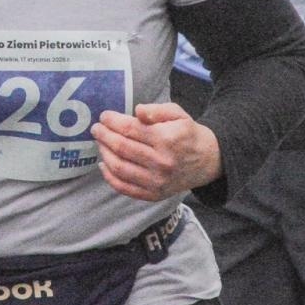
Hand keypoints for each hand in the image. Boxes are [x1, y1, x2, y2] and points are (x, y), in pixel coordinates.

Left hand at [91, 102, 221, 201]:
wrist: (208, 161)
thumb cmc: (189, 134)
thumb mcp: (179, 114)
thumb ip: (157, 110)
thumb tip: (137, 110)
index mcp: (167, 140)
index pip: (130, 129)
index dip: (113, 121)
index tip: (104, 116)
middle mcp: (161, 162)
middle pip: (122, 147)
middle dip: (104, 136)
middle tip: (96, 128)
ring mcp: (156, 181)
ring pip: (119, 167)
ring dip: (104, 153)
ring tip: (100, 143)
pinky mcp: (153, 194)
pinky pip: (124, 187)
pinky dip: (109, 176)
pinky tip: (104, 164)